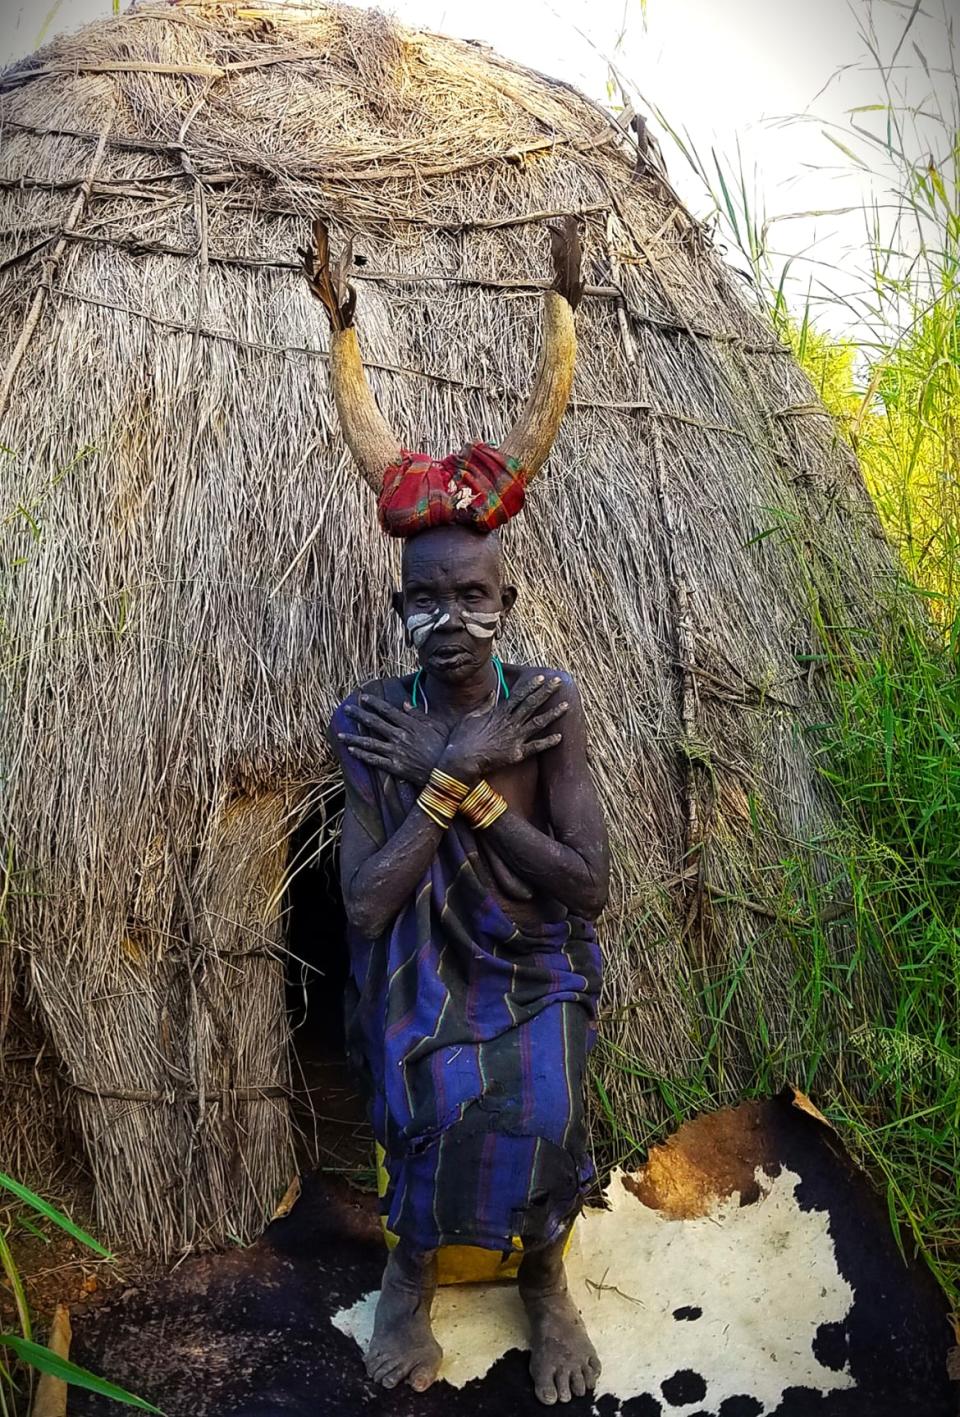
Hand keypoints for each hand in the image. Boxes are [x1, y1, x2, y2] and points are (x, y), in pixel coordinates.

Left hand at [339, 694, 448, 786]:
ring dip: (353, 738)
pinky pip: (374, 760)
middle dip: (359, 715)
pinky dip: (362, 755)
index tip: (363, 698)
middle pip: (375, 723)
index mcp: (410, 725)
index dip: (374, 703)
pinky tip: (351, 751)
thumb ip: (419, 714)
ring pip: (370, 743)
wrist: (447, 773)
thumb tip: (405, 703)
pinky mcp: (395, 767)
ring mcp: (396, 752)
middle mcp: (400, 736)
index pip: (388, 711)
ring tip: (340, 735)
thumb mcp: (436, 726)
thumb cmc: (445, 747)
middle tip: (347, 710)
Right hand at [438, 675, 567, 781]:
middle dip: (546, 692)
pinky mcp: (516, 753)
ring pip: (538, 723)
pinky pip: (536, 747)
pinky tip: (560, 737)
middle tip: (558, 682)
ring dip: (553, 714)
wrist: (462, 759)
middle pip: (531, 704)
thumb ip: (485, 704)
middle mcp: (510, 723)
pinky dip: (548, 742)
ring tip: (566, 706)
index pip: (519, 696)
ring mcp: (515, 738)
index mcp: (500, 713)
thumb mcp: (471, 716)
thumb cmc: (463, 738)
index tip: (541, 678)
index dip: (531, 686)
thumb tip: (492, 693)